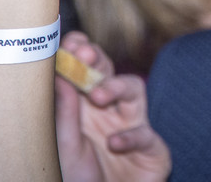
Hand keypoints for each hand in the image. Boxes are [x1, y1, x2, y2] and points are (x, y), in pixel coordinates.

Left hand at [57, 32, 170, 181]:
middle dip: (99, 58)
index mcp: (85, 107)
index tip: (72, 43)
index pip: (86, 69)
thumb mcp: (65, 147)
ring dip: (116, 87)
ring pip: (134, 90)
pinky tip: (114, 143)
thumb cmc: (80, 181)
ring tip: (97, 97)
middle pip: (109, 71)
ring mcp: (133, 127)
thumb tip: (57, 74)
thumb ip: (64, 114)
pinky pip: (147, 134)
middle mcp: (110, 112)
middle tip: (85, 55)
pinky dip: (131, 136)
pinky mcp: (153, 150)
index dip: (82, 51)